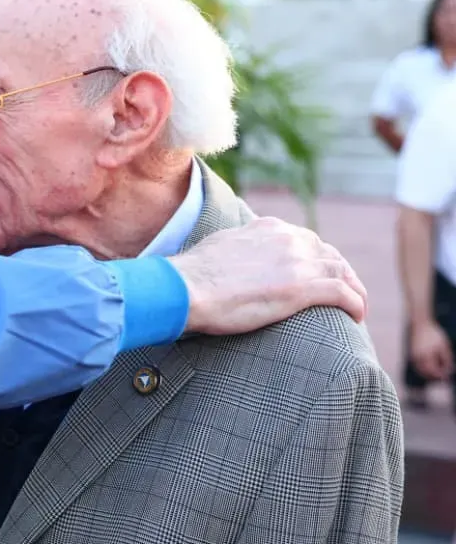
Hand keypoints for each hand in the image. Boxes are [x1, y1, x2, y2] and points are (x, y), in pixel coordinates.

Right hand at [167, 216, 367, 335]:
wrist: (186, 287)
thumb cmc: (194, 274)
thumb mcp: (220, 245)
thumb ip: (239, 246)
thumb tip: (238, 255)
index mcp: (268, 227)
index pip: (305, 239)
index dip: (318, 257)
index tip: (320, 273)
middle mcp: (287, 239)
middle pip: (329, 253)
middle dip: (342, 272)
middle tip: (346, 291)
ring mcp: (296, 262)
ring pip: (341, 272)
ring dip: (355, 289)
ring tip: (357, 306)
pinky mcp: (301, 288)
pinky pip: (342, 293)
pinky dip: (355, 303)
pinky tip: (357, 315)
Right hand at [410, 318, 453, 380]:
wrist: (420, 325)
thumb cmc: (434, 334)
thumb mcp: (444, 345)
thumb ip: (447, 358)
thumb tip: (449, 370)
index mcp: (426, 356)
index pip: (433, 371)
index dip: (441, 375)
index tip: (448, 375)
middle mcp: (417, 358)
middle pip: (425, 373)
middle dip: (434, 376)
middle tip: (443, 376)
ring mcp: (413, 356)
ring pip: (420, 371)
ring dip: (429, 374)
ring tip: (438, 372)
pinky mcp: (412, 355)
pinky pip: (417, 366)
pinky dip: (423, 369)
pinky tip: (431, 367)